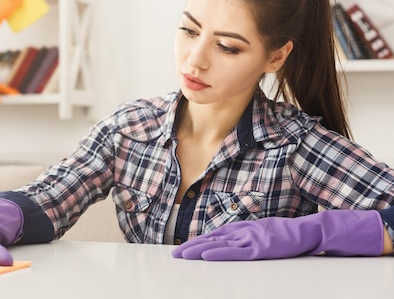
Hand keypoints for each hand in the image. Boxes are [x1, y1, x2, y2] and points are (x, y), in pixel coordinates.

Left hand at [172, 209, 383, 260]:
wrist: (310, 231)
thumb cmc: (288, 235)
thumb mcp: (264, 234)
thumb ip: (248, 238)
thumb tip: (233, 243)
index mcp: (244, 228)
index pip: (216, 236)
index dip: (199, 242)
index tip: (184, 248)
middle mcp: (244, 231)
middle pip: (213, 240)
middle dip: (192, 248)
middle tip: (174, 254)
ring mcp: (251, 239)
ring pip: (219, 245)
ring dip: (199, 251)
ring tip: (182, 256)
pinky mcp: (259, 248)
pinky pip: (235, 252)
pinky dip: (218, 253)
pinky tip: (205, 256)